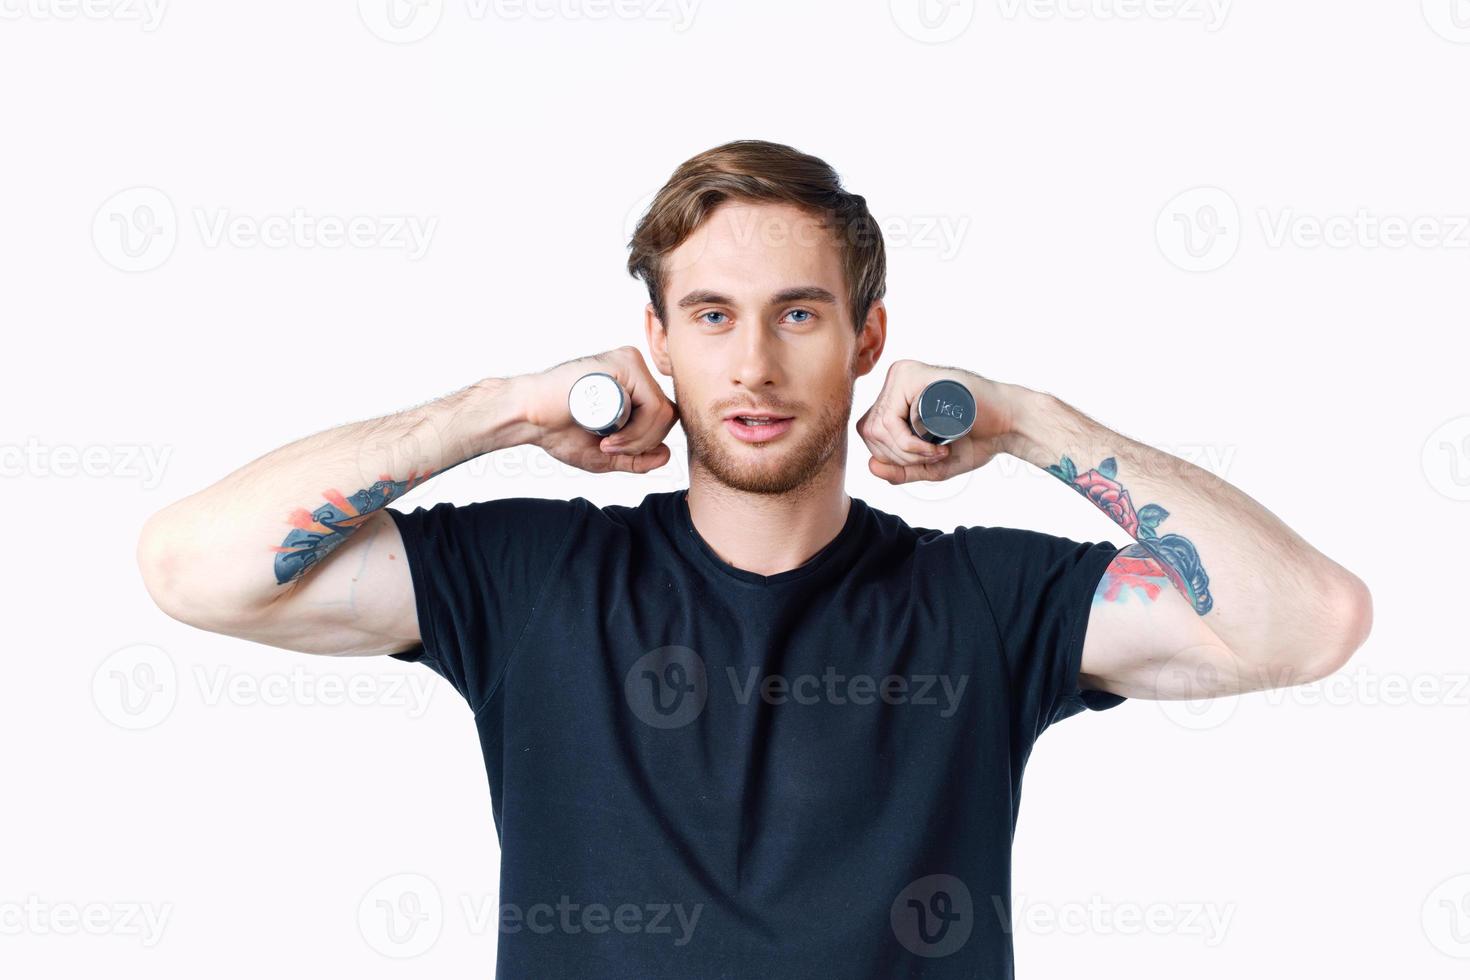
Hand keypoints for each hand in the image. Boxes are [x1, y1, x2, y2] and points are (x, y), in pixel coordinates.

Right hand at [520, 346, 678, 473]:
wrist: (529, 416)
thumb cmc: (559, 430)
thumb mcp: (606, 454)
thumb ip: (636, 458)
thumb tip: (667, 455)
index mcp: (634, 387)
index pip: (663, 418)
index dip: (646, 443)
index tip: (615, 450)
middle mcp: (636, 372)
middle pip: (667, 414)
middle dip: (645, 443)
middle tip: (609, 447)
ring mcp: (631, 364)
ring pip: (663, 412)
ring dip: (638, 439)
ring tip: (606, 441)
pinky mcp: (625, 363)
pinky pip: (652, 405)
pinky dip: (636, 430)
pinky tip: (608, 435)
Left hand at [855, 359, 1018, 484]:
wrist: (1008, 424)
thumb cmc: (973, 439)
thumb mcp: (930, 464)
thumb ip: (900, 470)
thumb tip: (871, 467)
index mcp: (895, 395)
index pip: (869, 431)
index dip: (891, 456)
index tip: (924, 460)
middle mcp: (896, 380)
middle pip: (870, 430)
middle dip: (899, 457)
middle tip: (933, 457)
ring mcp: (904, 374)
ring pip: (879, 427)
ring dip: (907, 452)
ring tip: (938, 451)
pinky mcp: (915, 376)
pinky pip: (893, 420)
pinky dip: (913, 444)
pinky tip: (940, 446)